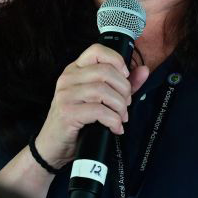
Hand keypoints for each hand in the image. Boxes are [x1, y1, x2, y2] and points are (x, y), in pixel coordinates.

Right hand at [35, 44, 149, 168]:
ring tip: (121, 118)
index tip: (126, 76)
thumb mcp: (100, 99)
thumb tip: (144, 70)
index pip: (97, 51)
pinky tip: (115, 128)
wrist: (53, 146)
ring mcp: (66, 95)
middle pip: (105, 71)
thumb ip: (121, 84)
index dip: (116, 60)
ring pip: (103, 90)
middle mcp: (68, 78)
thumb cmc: (77, 121)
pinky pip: (98, 110)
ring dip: (119, 106)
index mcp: (75, 70)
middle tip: (126, 104)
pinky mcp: (67, 112)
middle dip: (124, 89)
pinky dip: (113, 120)